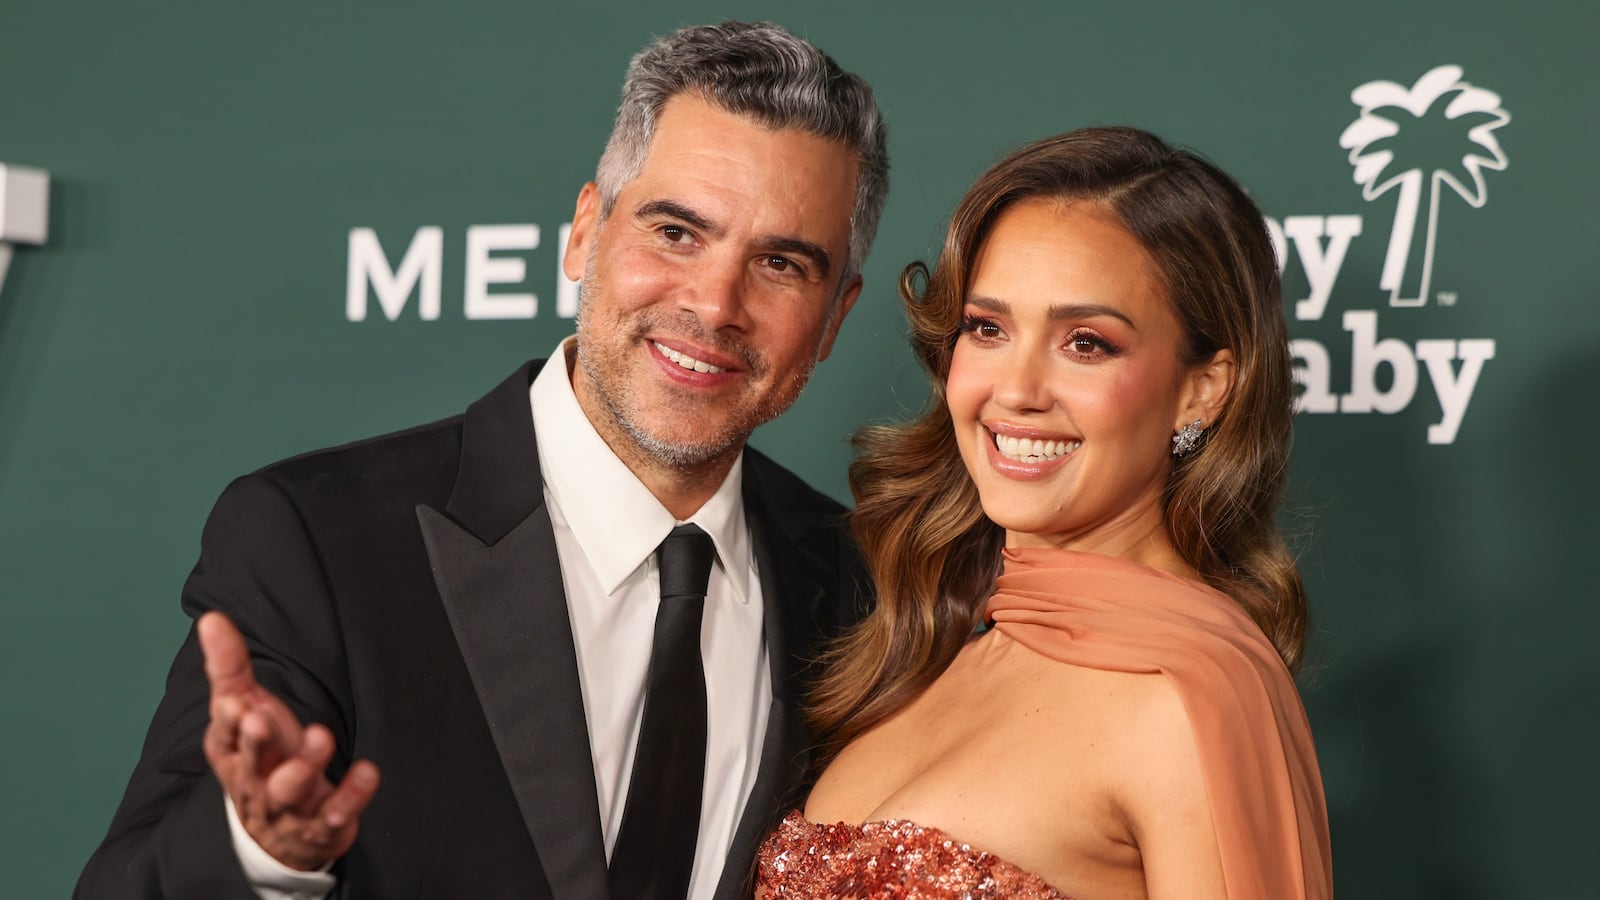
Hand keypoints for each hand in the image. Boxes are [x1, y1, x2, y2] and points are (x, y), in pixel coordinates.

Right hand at [199, 611, 379, 870]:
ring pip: (289, 792)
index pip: (225, 739)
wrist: (280, 831)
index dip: (230, 724)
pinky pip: (335, 813)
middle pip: (251, 767)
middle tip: (260, 718)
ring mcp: (287, 809)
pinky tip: (367, 772)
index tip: (236, 703)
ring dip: (303, 766)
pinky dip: (351, 796)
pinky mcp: (321, 826)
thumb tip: (211, 618)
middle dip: (255, 745)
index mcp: (232, 755)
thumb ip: (230, 666)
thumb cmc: (262, 756)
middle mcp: (254, 784)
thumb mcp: (245, 710)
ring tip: (321, 735)